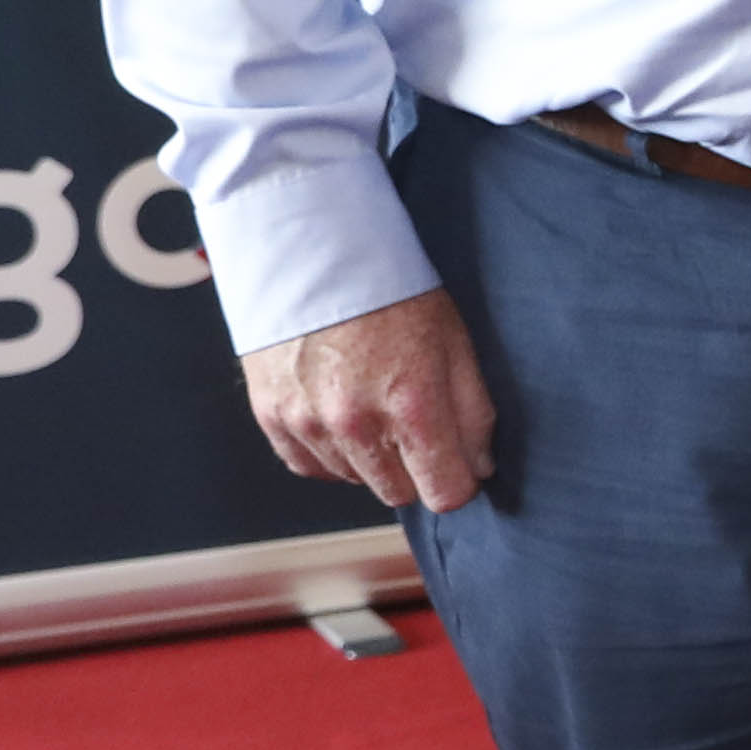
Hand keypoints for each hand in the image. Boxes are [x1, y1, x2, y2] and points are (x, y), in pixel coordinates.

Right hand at [241, 290, 496, 512]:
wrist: (315, 256)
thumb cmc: (391, 296)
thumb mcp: (454, 343)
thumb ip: (473, 413)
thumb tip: (479, 467)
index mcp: (412, 405)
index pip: (444, 492)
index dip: (457, 483)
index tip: (458, 469)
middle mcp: (356, 423)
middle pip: (399, 493)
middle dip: (415, 471)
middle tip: (414, 427)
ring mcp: (308, 422)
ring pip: (353, 479)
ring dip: (370, 459)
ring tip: (373, 407)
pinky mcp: (271, 416)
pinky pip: (308, 465)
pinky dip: (328, 453)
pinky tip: (340, 417)